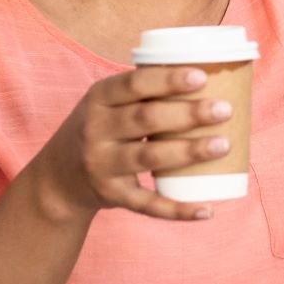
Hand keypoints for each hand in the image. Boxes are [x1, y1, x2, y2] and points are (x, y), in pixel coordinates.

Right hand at [33, 66, 235, 224]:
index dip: (168, 80)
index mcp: (98, 99)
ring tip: (224, 145)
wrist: (58, 178)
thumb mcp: (107, 104)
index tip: (202, 77)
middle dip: (188, 114)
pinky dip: (179, 209)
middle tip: (224, 110)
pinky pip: (148, 205)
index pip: (133, 84)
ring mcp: (102, 165)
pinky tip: (207, 210)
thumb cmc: (100, 129)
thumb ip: (143, 91)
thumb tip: (209, 73)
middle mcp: (95, 130)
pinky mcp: (112, 195)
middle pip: (145, 119)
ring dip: (189, 151)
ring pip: (149, 158)